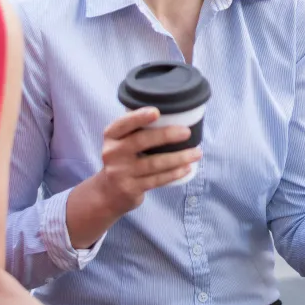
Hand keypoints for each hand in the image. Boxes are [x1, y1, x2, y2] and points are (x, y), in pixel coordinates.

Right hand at [88, 108, 202, 215]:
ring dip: (178, 158)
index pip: (123, 124)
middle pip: (141, 141)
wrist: (108, 193)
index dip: (139, 117)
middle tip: (187, 132)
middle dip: (166, 135)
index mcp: (111, 136)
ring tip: (197, 153)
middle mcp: (112, 153)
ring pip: (154, 163)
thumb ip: (137, 131)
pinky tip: (187, 168)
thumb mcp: (121, 143)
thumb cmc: (124, 159)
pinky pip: (156, 180)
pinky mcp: (130, 188)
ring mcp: (120, 172)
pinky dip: (174, 173)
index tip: (157, 112)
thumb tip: (174, 115)